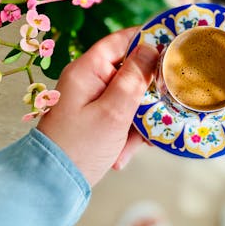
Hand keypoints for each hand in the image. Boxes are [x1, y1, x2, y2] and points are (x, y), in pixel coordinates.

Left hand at [37, 28, 158, 186]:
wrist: (52, 186)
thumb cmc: (79, 148)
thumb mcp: (113, 112)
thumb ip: (134, 78)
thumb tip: (151, 48)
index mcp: (87, 71)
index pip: (120, 41)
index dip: (146, 39)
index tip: (172, 44)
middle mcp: (88, 81)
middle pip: (129, 71)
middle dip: (147, 92)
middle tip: (164, 103)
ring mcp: (90, 100)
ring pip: (128, 97)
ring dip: (138, 119)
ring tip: (139, 142)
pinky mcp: (94, 119)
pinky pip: (121, 117)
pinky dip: (127, 134)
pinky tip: (123, 154)